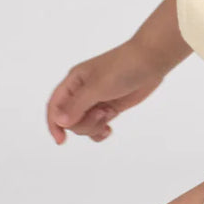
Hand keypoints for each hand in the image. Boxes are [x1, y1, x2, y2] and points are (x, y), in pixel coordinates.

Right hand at [45, 39, 167, 145]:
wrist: (149, 62)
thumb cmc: (122, 68)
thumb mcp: (97, 87)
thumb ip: (78, 106)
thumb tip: (60, 121)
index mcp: (73, 82)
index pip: (55, 106)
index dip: (54, 124)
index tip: (61, 141)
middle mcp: (81, 93)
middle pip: (70, 120)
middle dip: (84, 124)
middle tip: (102, 114)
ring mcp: (96, 101)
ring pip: (84, 125)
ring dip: (94, 127)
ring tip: (109, 114)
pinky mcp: (110, 108)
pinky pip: (98, 126)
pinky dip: (101, 131)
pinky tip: (109, 130)